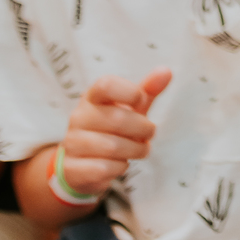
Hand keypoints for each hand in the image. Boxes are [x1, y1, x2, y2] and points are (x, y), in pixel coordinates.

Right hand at [62, 69, 171, 196]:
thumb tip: (167, 71)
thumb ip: (148, 90)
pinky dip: (119, 168)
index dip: (130, 92)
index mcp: (92, 97)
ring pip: (112, 147)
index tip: (140, 101)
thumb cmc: (112, 129)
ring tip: (139, 149)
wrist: (83, 164)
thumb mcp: (131, 108)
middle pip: (117, 119)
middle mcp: (78, 117)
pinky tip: (119, 164)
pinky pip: (104, 169)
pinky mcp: (72, 168)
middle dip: (143, 129)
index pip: (106, 85)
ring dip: (135, 150)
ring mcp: (72, 143)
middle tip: (149, 133)